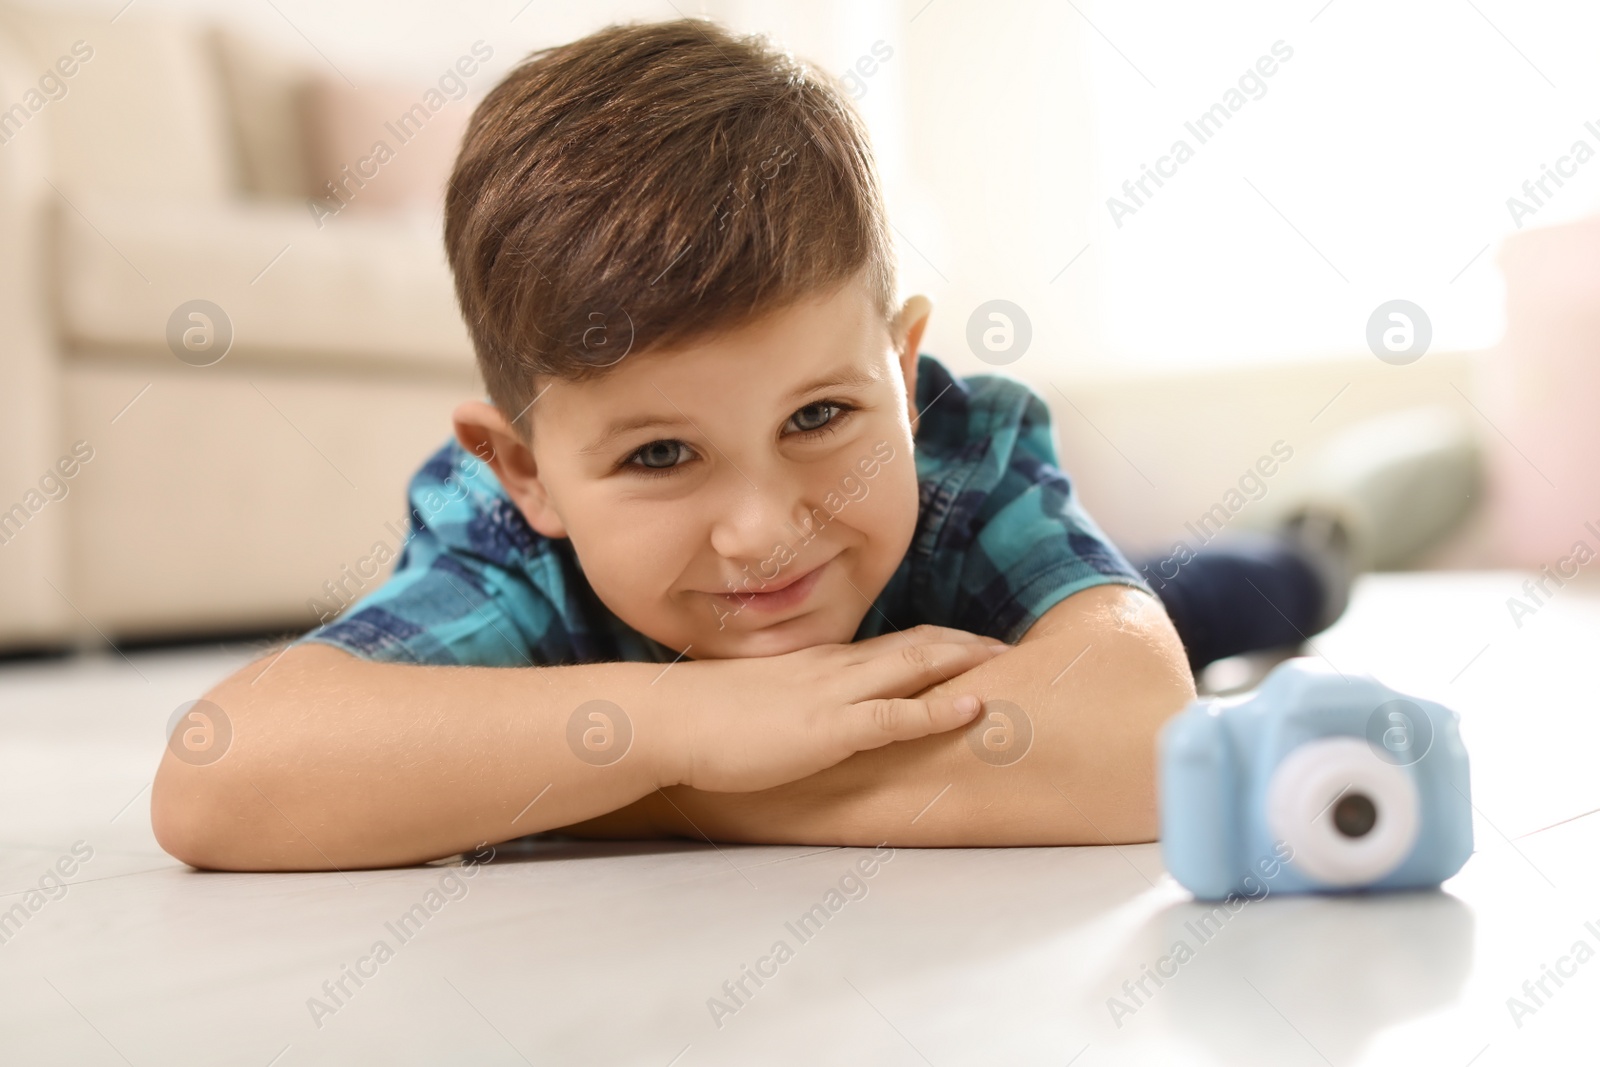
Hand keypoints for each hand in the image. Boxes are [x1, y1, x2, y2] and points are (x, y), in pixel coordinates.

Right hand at [656, 624, 1008, 791]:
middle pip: (916, 646)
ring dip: (965, 664)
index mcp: (820, 665)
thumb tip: (808, 716)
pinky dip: (937, 710)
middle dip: (966, 646)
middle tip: (1011, 648)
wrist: (667, 720)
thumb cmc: (703, 717)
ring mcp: (833, 696)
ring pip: (914, 668)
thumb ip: (794, 702)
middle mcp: (834, 670)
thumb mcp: (761, 702)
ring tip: (1009, 663)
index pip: (892, 644)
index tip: (974, 647)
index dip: (939, 644)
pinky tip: (973, 706)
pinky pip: (892, 716)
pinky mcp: (827, 729)